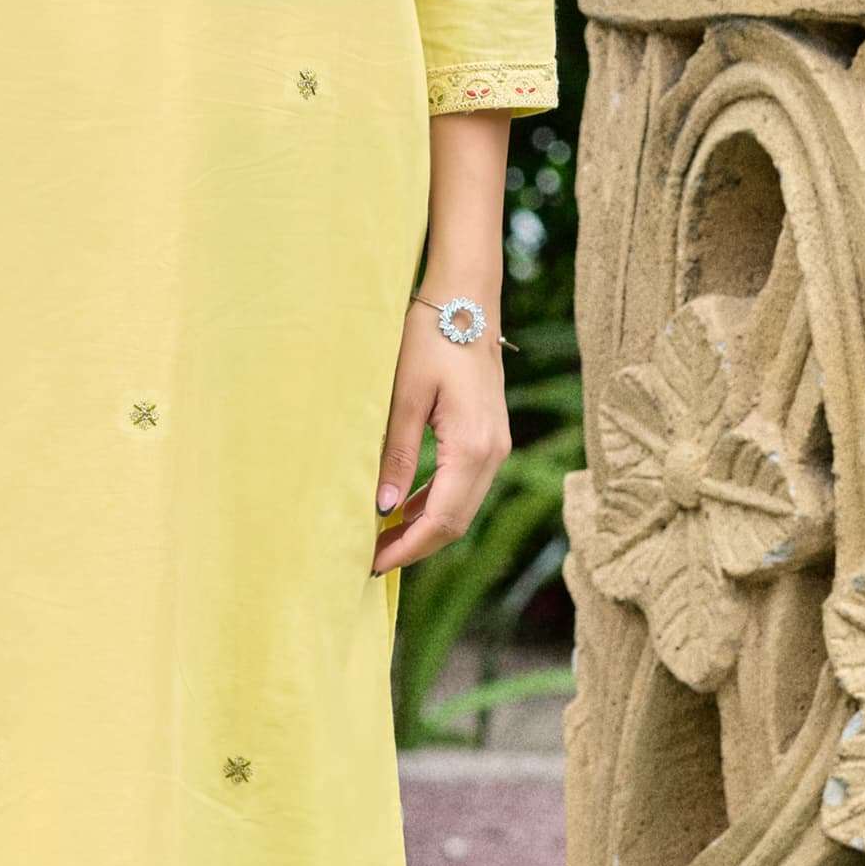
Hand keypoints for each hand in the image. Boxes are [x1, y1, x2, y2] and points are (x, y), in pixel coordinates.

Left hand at [371, 302, 510, 576]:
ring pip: (461, 507)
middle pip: (456, 522)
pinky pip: (463, 486)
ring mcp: (495, 446)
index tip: (372, 565)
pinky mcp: (488, 437)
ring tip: (380, 539)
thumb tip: (383, 507)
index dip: (407, 548)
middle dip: (414, 546)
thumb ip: (396, 454)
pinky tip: (403, 508)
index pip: (442, 520)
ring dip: (424, 528)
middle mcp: (493, 453)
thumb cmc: (430, 338)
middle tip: (369, 560)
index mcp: (473, 447)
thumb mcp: (404, 397)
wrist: (465, 300)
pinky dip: (434, 504)